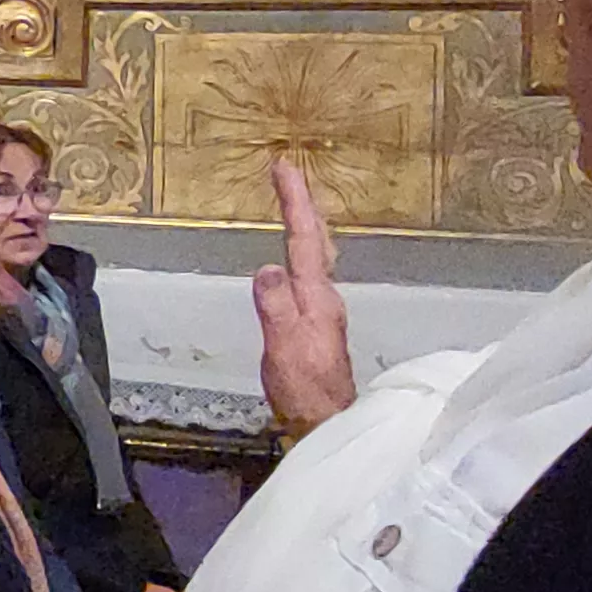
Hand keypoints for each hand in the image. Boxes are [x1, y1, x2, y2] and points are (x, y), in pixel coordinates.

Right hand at [254, 157, 356, 435]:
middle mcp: (324, 298)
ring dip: (305, 226)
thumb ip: (276, 306)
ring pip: (315, 257)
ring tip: (294, 205)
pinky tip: (295, 259)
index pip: (306, 239)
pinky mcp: (315, 325)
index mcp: (317, 297)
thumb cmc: (304, 390)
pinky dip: (301, 252)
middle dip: (303, 206)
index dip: (295, 202)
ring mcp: (322, 312)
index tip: (284, 168)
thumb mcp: (283, 346)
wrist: (323, 423)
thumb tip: (267, 267)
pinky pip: (307, 274)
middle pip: (317, 242)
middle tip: (289, 176)